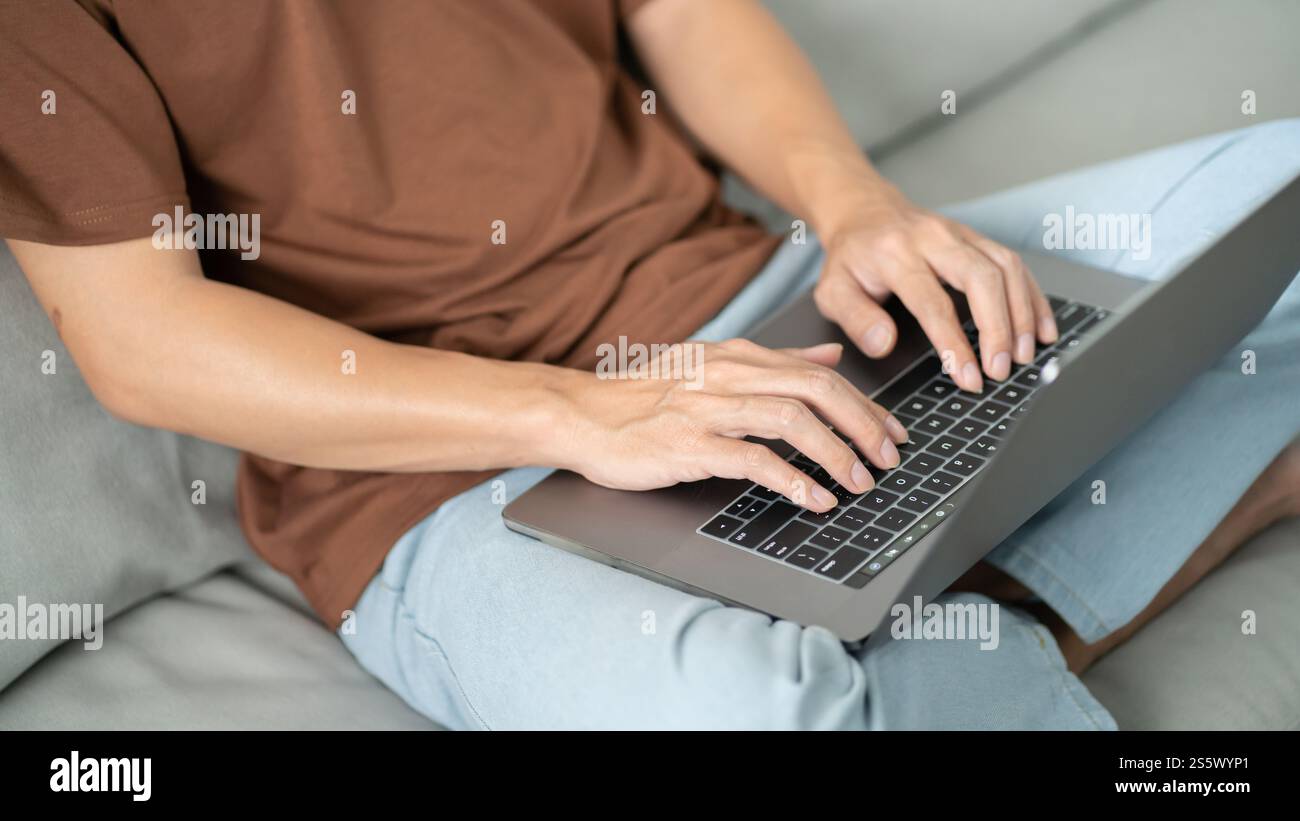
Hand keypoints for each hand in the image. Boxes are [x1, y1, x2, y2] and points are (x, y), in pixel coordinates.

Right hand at [559, 339, 909, 511]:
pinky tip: (814, 500)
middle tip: (889, 459)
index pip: (819, 373)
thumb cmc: (645, 397)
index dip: (864, 405)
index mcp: (739, 356)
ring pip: (792, 421)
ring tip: (860, 483)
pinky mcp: (689, 444)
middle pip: (816, 390)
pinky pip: (753, 459)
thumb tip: (831, 355)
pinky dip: (793, 480)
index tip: (892, 433)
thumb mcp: (714, 366)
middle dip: (863, 426)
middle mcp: (728, 375)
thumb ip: (776, 361)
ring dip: (836, 454)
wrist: (581, 413)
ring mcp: (707, 408)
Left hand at [814, 189, 1058, 391]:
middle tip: (1003, 369)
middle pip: (981, 277)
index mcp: (896, 254)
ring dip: (1022, 314)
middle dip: (998, 327)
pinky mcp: (978, 238)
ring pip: (1006, 267)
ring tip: (1025, 356)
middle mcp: (934, 238)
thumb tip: (885, 344)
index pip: (933, 302)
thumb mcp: (831, 290)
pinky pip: (1015, 264)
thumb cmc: (851, 257)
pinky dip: (1033, 298)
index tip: (969, 377)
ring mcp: (961, 234)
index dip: (954, 343)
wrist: (863, 211)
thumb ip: (856, 319)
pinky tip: (1042, 329)